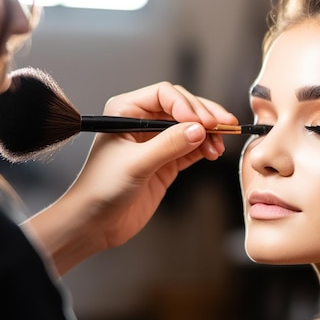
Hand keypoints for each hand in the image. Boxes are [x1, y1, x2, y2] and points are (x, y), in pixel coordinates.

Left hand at [24, 82, 237, 274]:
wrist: (95, 224)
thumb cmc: (100, 190)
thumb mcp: (136, 164)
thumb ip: (168, 145)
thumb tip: (199, 130)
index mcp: (126, 111)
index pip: (164, 95)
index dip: (186, 105)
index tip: (202, 122)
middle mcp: (142, 122)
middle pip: (182, 107)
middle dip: (205, 116)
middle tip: (224, 126)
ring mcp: (156, 142)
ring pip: (190, 127)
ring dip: (208, 133)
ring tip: (219, 145)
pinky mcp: (166, 162)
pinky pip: (192, 148)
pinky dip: (205, 148)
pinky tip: (213, 152)